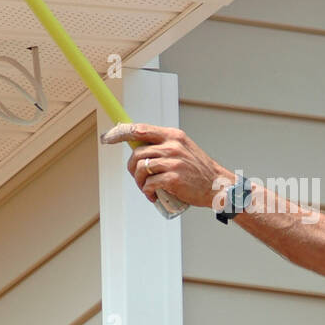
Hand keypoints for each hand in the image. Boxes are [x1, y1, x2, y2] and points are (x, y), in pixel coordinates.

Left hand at [99, 122, 233, 209]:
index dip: (120, 133)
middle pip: (137, 153)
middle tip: (137, 178)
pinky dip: (147, 192)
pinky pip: (149, 184)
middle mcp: (172, 146)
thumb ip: (163, 144)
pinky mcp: (173, 178)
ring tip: (146, 188)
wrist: (216, 185)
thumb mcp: (182, 148)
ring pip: (140, 168)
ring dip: (138, 182)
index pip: (140, 129)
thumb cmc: (197, 169)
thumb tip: (136, 145)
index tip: (108, 138)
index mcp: (172, 135)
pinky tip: (153, 195)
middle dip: (131, 168)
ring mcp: (173, 162)